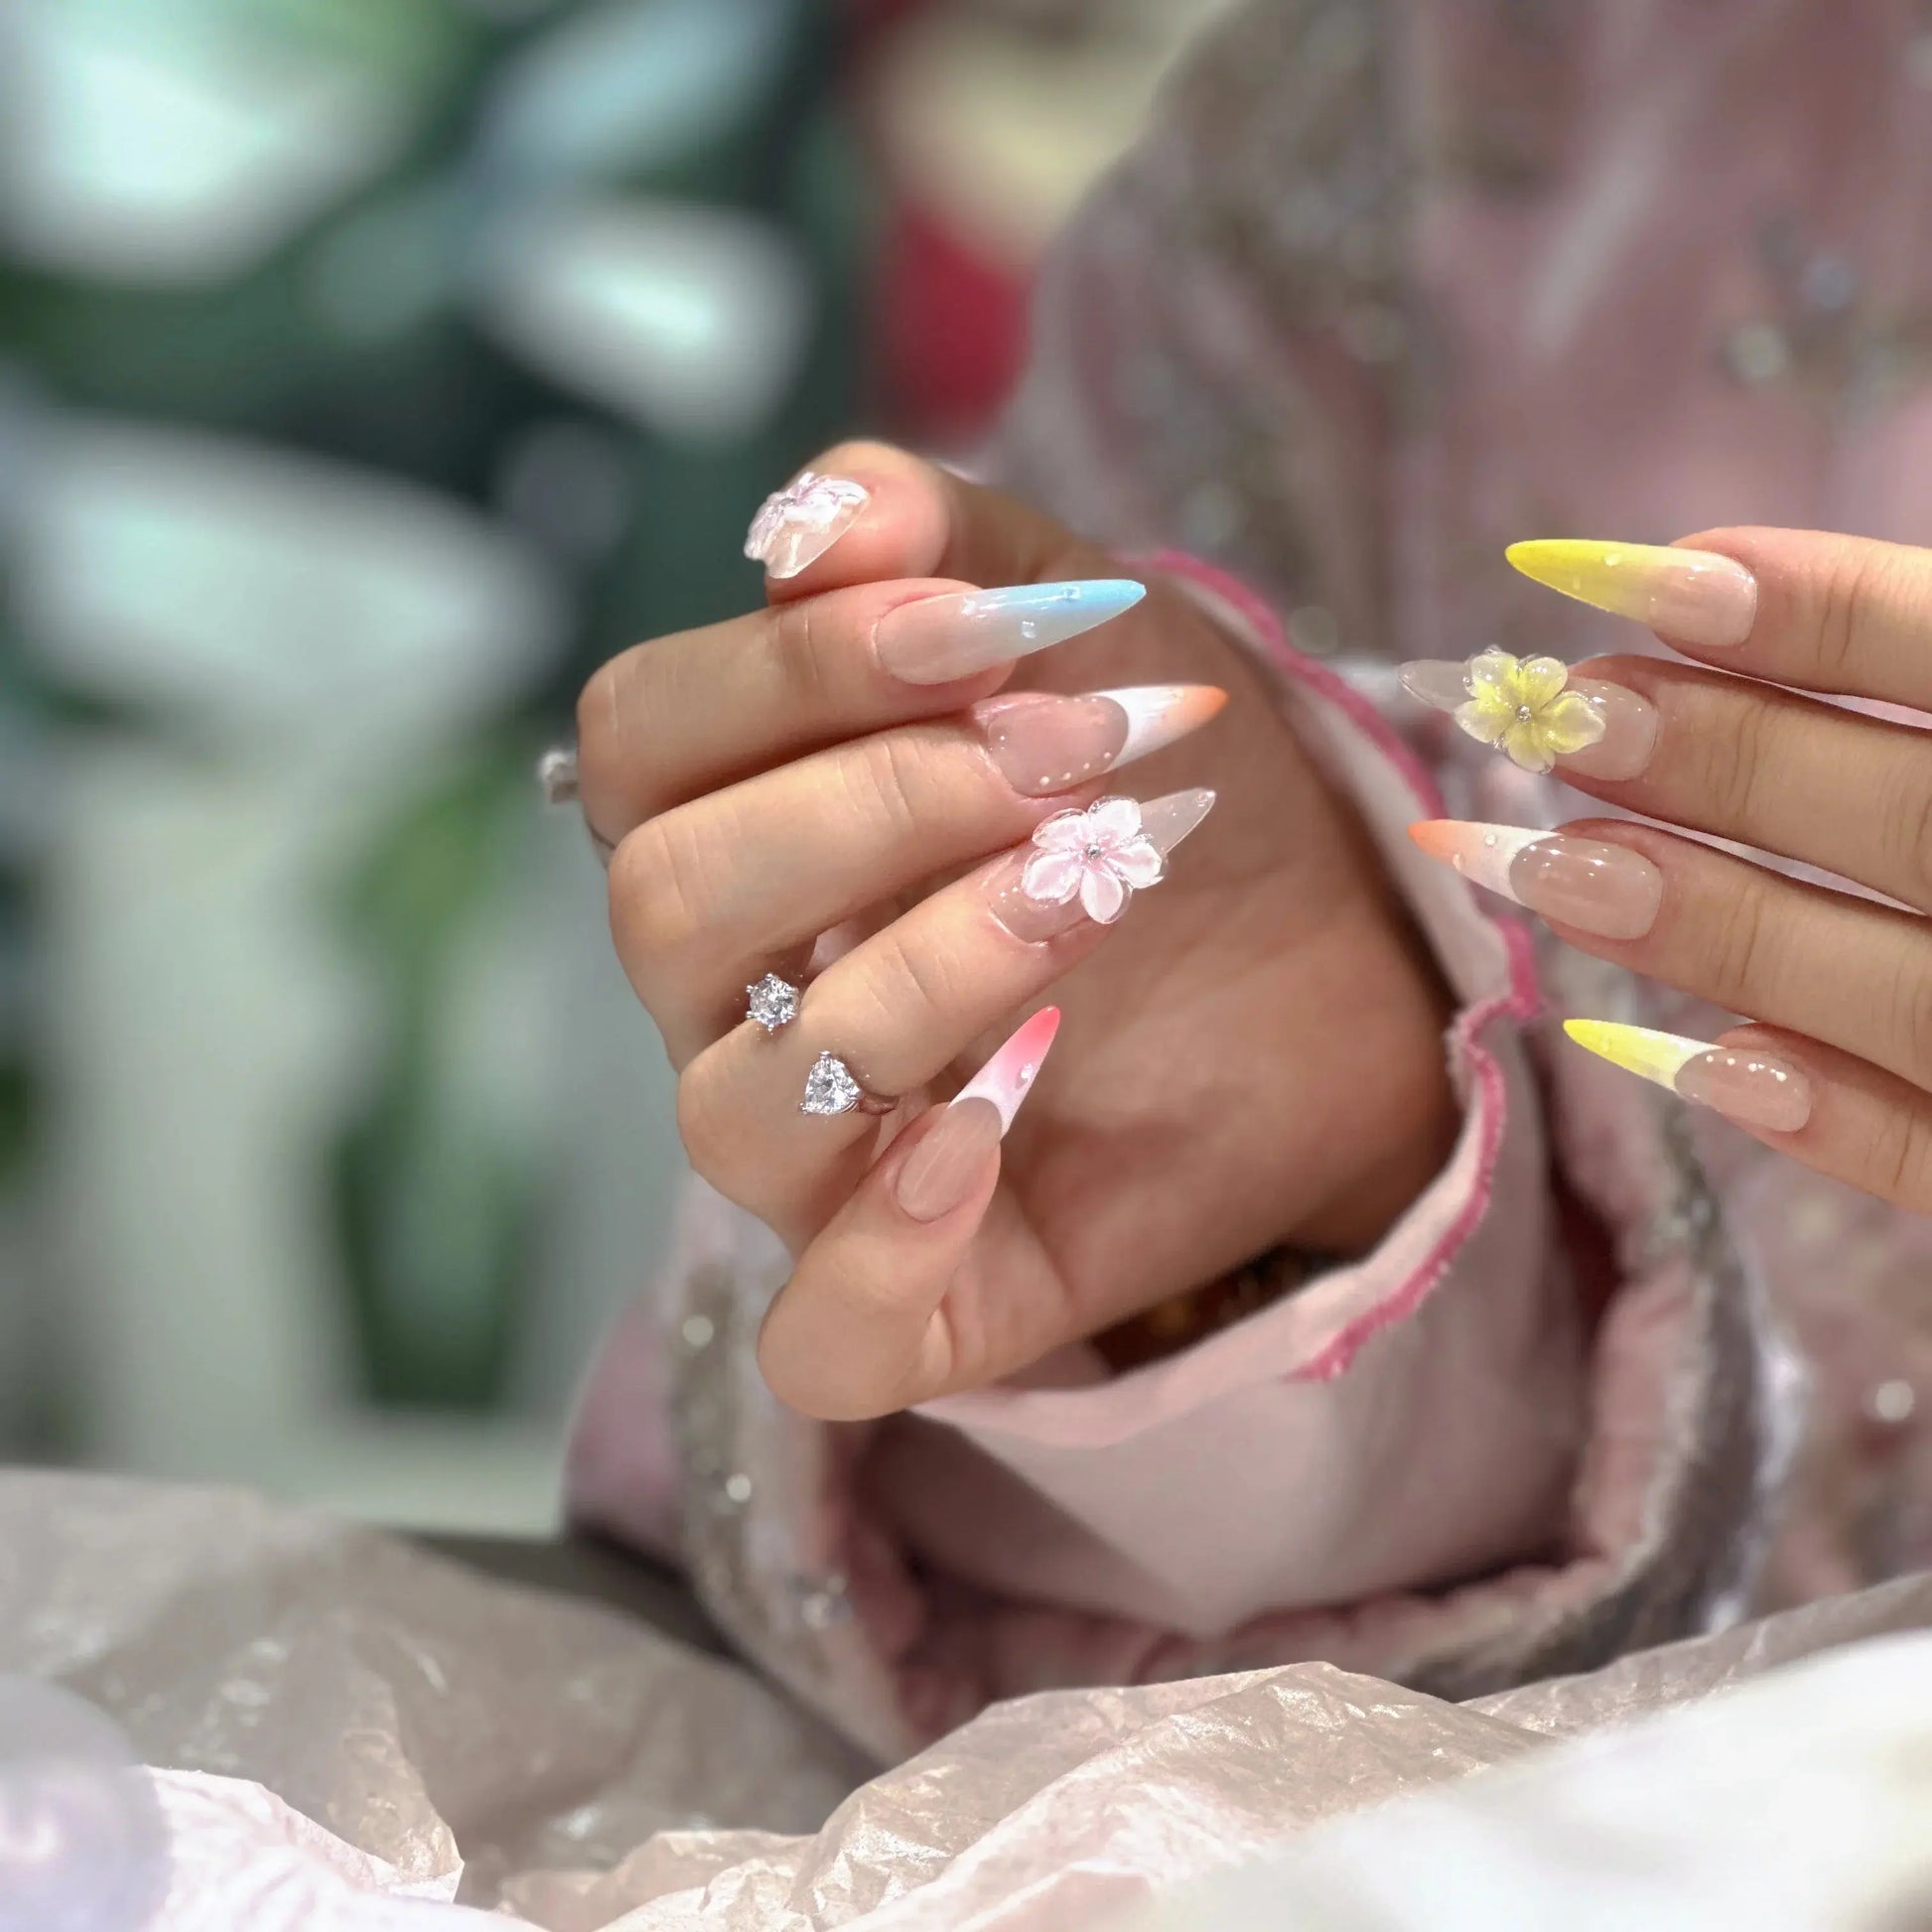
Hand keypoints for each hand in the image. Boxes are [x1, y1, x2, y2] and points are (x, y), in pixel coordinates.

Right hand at [578, 444, 1454, 1418]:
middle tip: (1057, 771)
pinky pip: (823, 1334)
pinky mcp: (929, 1290)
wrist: (1335, 942)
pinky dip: (886, 1249)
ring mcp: (822, 1154)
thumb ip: (942, 545)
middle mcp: (742, 995)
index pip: (643, 741)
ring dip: (916, 980)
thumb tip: (813, 520)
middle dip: (868, 816)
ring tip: (1084, 901)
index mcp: (740, 819)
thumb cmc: (1164, 773)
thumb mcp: (1080, 618)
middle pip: (666, 912)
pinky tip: (997, 1130)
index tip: (981, 637)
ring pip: (736, 1110)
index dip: (787, 677)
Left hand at [1407, 529, 1931, 1211]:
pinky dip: (1809, 1113)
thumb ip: (1905, 680)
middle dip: (1731, 760)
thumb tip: (1693, 599)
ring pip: (1896, 989)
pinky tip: (1665, 1054)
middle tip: (1556, 710)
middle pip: (1915, 822)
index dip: (1818, 610)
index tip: (1636, 574)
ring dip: (1715, 921)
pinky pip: (1925, 1156)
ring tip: (1542, 858)